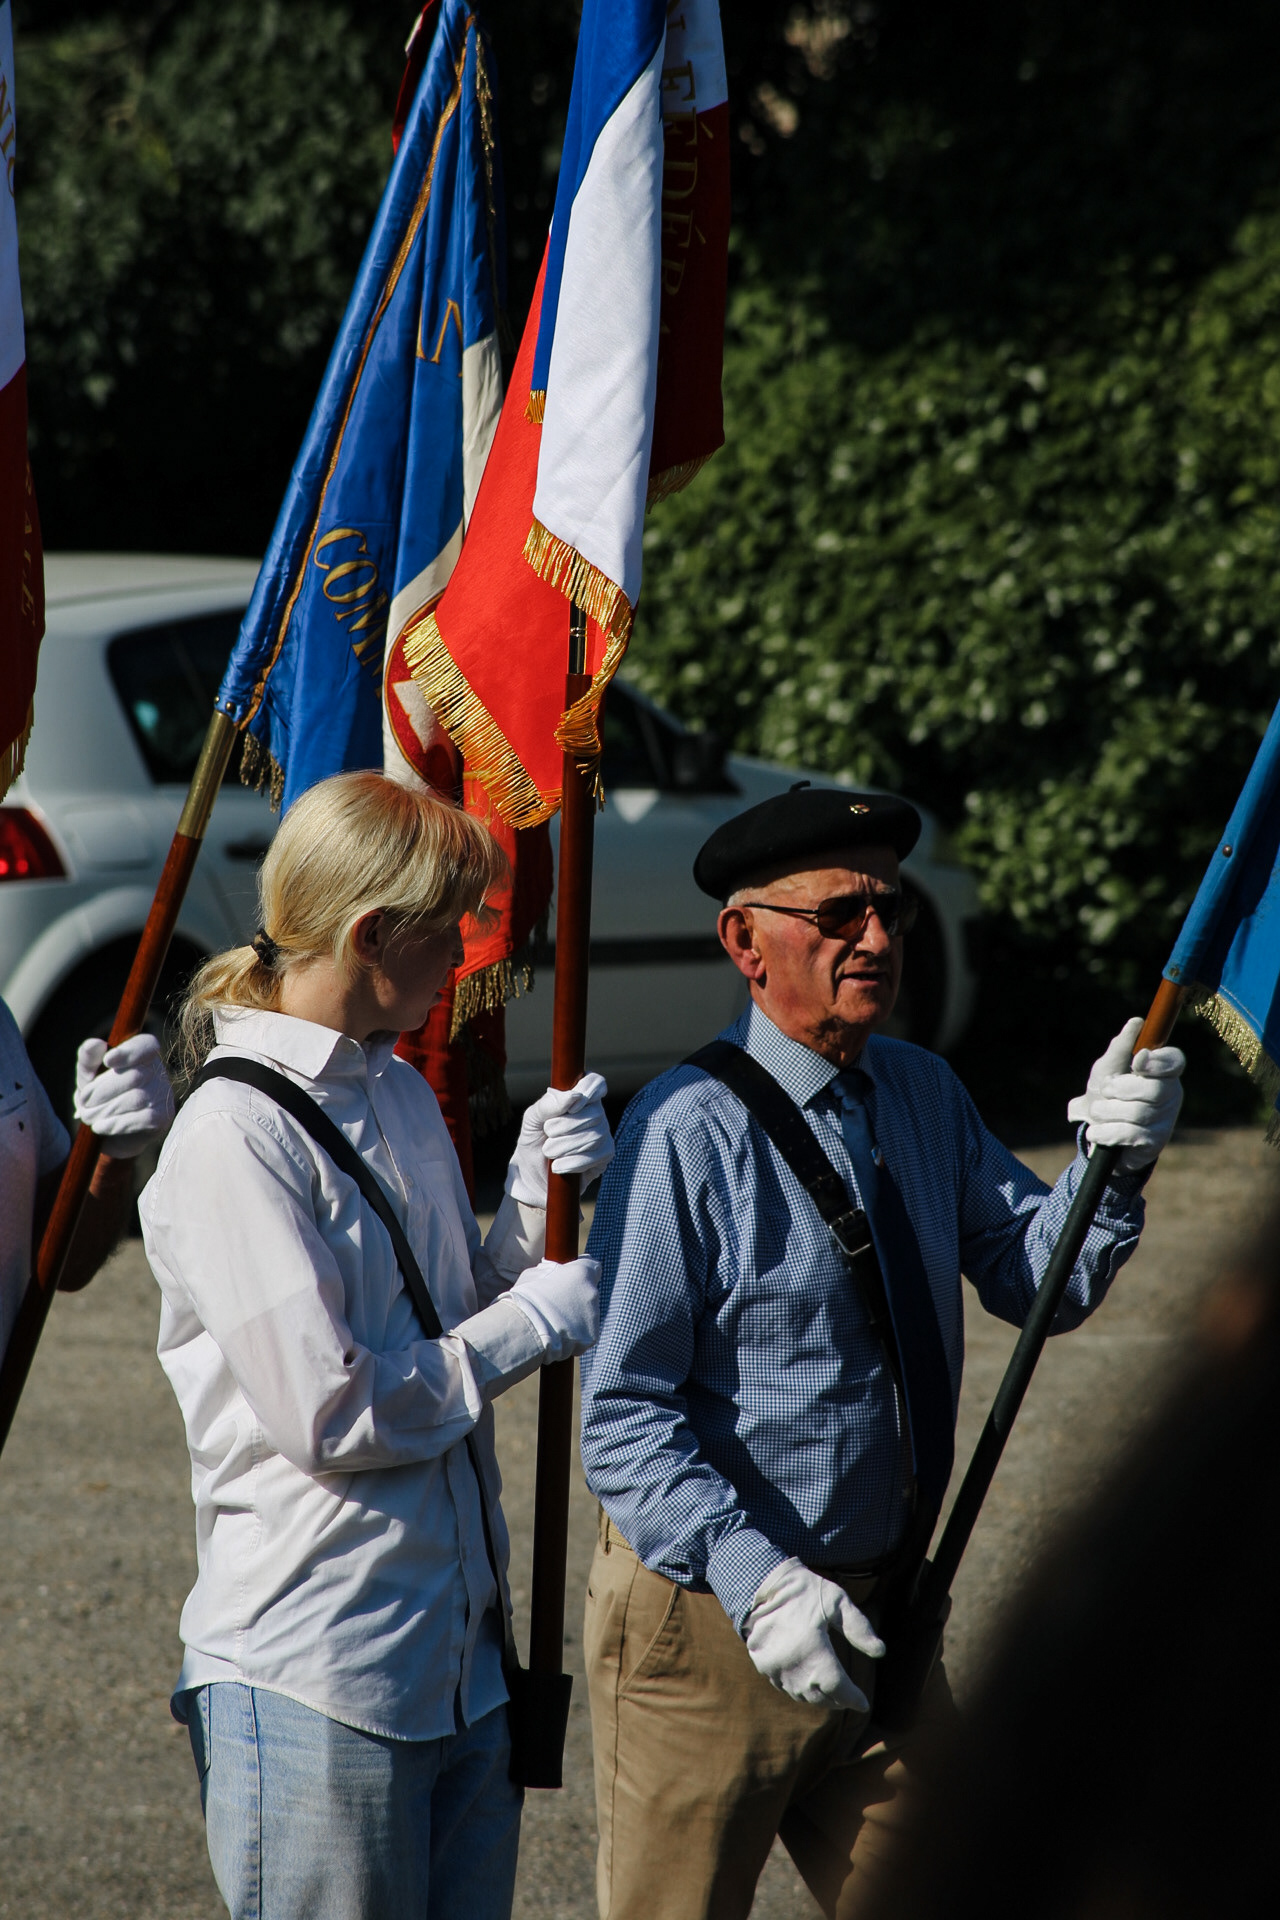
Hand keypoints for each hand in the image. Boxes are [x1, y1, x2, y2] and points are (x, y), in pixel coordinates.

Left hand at [73, 1032, 174, 1158]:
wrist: (109, 1133)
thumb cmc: (99, 1097)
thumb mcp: (89, 1076)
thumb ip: (89, 1059)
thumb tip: (96, 1043)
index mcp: (142, 1054)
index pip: (145, 1045)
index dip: (129, 1051)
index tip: (107, 1060)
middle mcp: (157, 1071)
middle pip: (134, 1076)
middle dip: (103, 1091)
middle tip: (85, 1101)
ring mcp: (163, 1094)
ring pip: (136, 1099)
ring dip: (106, 1109)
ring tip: (89, 1116)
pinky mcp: (163, 1117)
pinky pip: (142, 1119)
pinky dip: (116, 1124)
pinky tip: (100, 1126)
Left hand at [505, 1071, 613, 1205]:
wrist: (531, 1176)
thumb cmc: (533, 1141)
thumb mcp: (532, 1120)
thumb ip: (547, 1104)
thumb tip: (572, 1097)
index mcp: (579, 1098)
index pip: (596, 1083)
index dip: (587, 1092)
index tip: (570, 1107)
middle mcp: (596, 1113)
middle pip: (594, 1113)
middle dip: (565, 1125)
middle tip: (548, 1133)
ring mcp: (603, 1135)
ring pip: (594, 1136)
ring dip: (565, 1146)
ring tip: (549, 1152)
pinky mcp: (605, 1156)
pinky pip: (596, 1156)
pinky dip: (572, 1162)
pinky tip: (557, 1167)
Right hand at [508, 1255, 600, 1361]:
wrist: (524, 1327)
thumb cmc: (525, 1297)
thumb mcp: (535, 1274)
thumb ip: (552, 1272)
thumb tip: (555, 1272)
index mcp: (582, 1273)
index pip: (593, 1267)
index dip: (583, 1274)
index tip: (573, 1280)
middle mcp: (592, 1292)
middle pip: (588, 1295)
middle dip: (575, 1300)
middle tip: (555, 1308)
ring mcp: (594, 1316)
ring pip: (587, 1317)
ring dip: (575, 1320)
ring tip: (553, 1325)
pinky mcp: (591, 1337)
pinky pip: (584, 1336)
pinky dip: (573, 1339)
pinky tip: (557, 1338)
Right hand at [744, 1557, 884, 1711]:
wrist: (761, 1584)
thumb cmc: (803, 1591)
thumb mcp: (836, 1601)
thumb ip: (858, 1628)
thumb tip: (880, 1651)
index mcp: (814, 1650)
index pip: (837, 1687)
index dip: (852, 1698)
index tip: (864, 1703)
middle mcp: (793, 1665)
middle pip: (820, 1696)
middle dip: (837, 1700)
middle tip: (849, 1699)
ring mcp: (775, 1668)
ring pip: (801, 1695)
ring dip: (819, 1698)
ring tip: (831, 1694)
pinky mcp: (763, 1665)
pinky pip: (785, 1686)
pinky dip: (800, 1690)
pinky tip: (808, 1683)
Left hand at [1066, 1016, 1184, 1171]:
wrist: (1097, 1134)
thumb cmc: (1105, 1096)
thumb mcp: (1107, 1069)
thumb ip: (1120, 1048)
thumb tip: (1136, 1023)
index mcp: (1162, 1072)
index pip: (1175, 1061)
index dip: (1158, 1061)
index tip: (1137, 1060)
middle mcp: (1170, 1095)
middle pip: (1155, 1089)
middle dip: (1122, 1089)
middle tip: (1106, 1091)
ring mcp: (1165, 1120)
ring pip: (1139, 1113)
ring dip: (1108, 1112)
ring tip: (1097, 1113)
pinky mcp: (1155, 1143)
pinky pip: (1131, 1134)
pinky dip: (1107, 1132)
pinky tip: (1096, 1132)